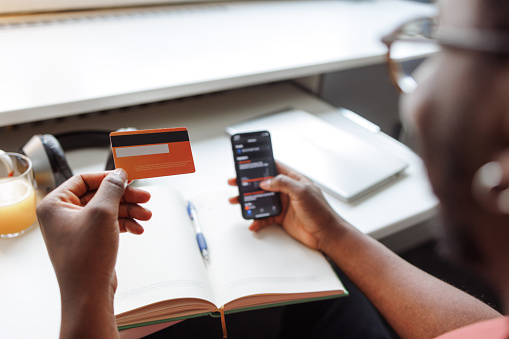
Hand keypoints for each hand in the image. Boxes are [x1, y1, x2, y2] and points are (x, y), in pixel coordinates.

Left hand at [37, 169, 150, 337]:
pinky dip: (124, 224)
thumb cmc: (86, 258)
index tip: (128, 178)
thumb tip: (119, 174)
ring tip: (145, 216)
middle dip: (124, 197)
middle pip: (99, 195)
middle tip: (144, 196)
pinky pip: (109, 224)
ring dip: (128, 211)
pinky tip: (137, 228)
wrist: (88, 294)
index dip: (108, 177)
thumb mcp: (102, 213)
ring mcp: (76, 229)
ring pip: (107, 210)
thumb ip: (112, 188)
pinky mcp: (89, 241)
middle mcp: (63, 216)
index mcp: (55, 205)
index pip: (84, 179)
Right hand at [228, 162, 348, 252]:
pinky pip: (265, 218)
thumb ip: (283, 183)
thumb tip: (266, 181)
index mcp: (294, 180)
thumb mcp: (302, 191)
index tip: (247, 163)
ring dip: (248, 201)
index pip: (275, 167)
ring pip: (261, 201)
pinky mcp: (282, 219)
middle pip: (263, 184)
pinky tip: (252, 223)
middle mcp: (287, 191)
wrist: (326, 234)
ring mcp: (284, 205)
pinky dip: (257, 221)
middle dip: (248, 184)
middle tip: (234, 182)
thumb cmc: (321, 211)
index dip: (261, 165)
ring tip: (236, 201)